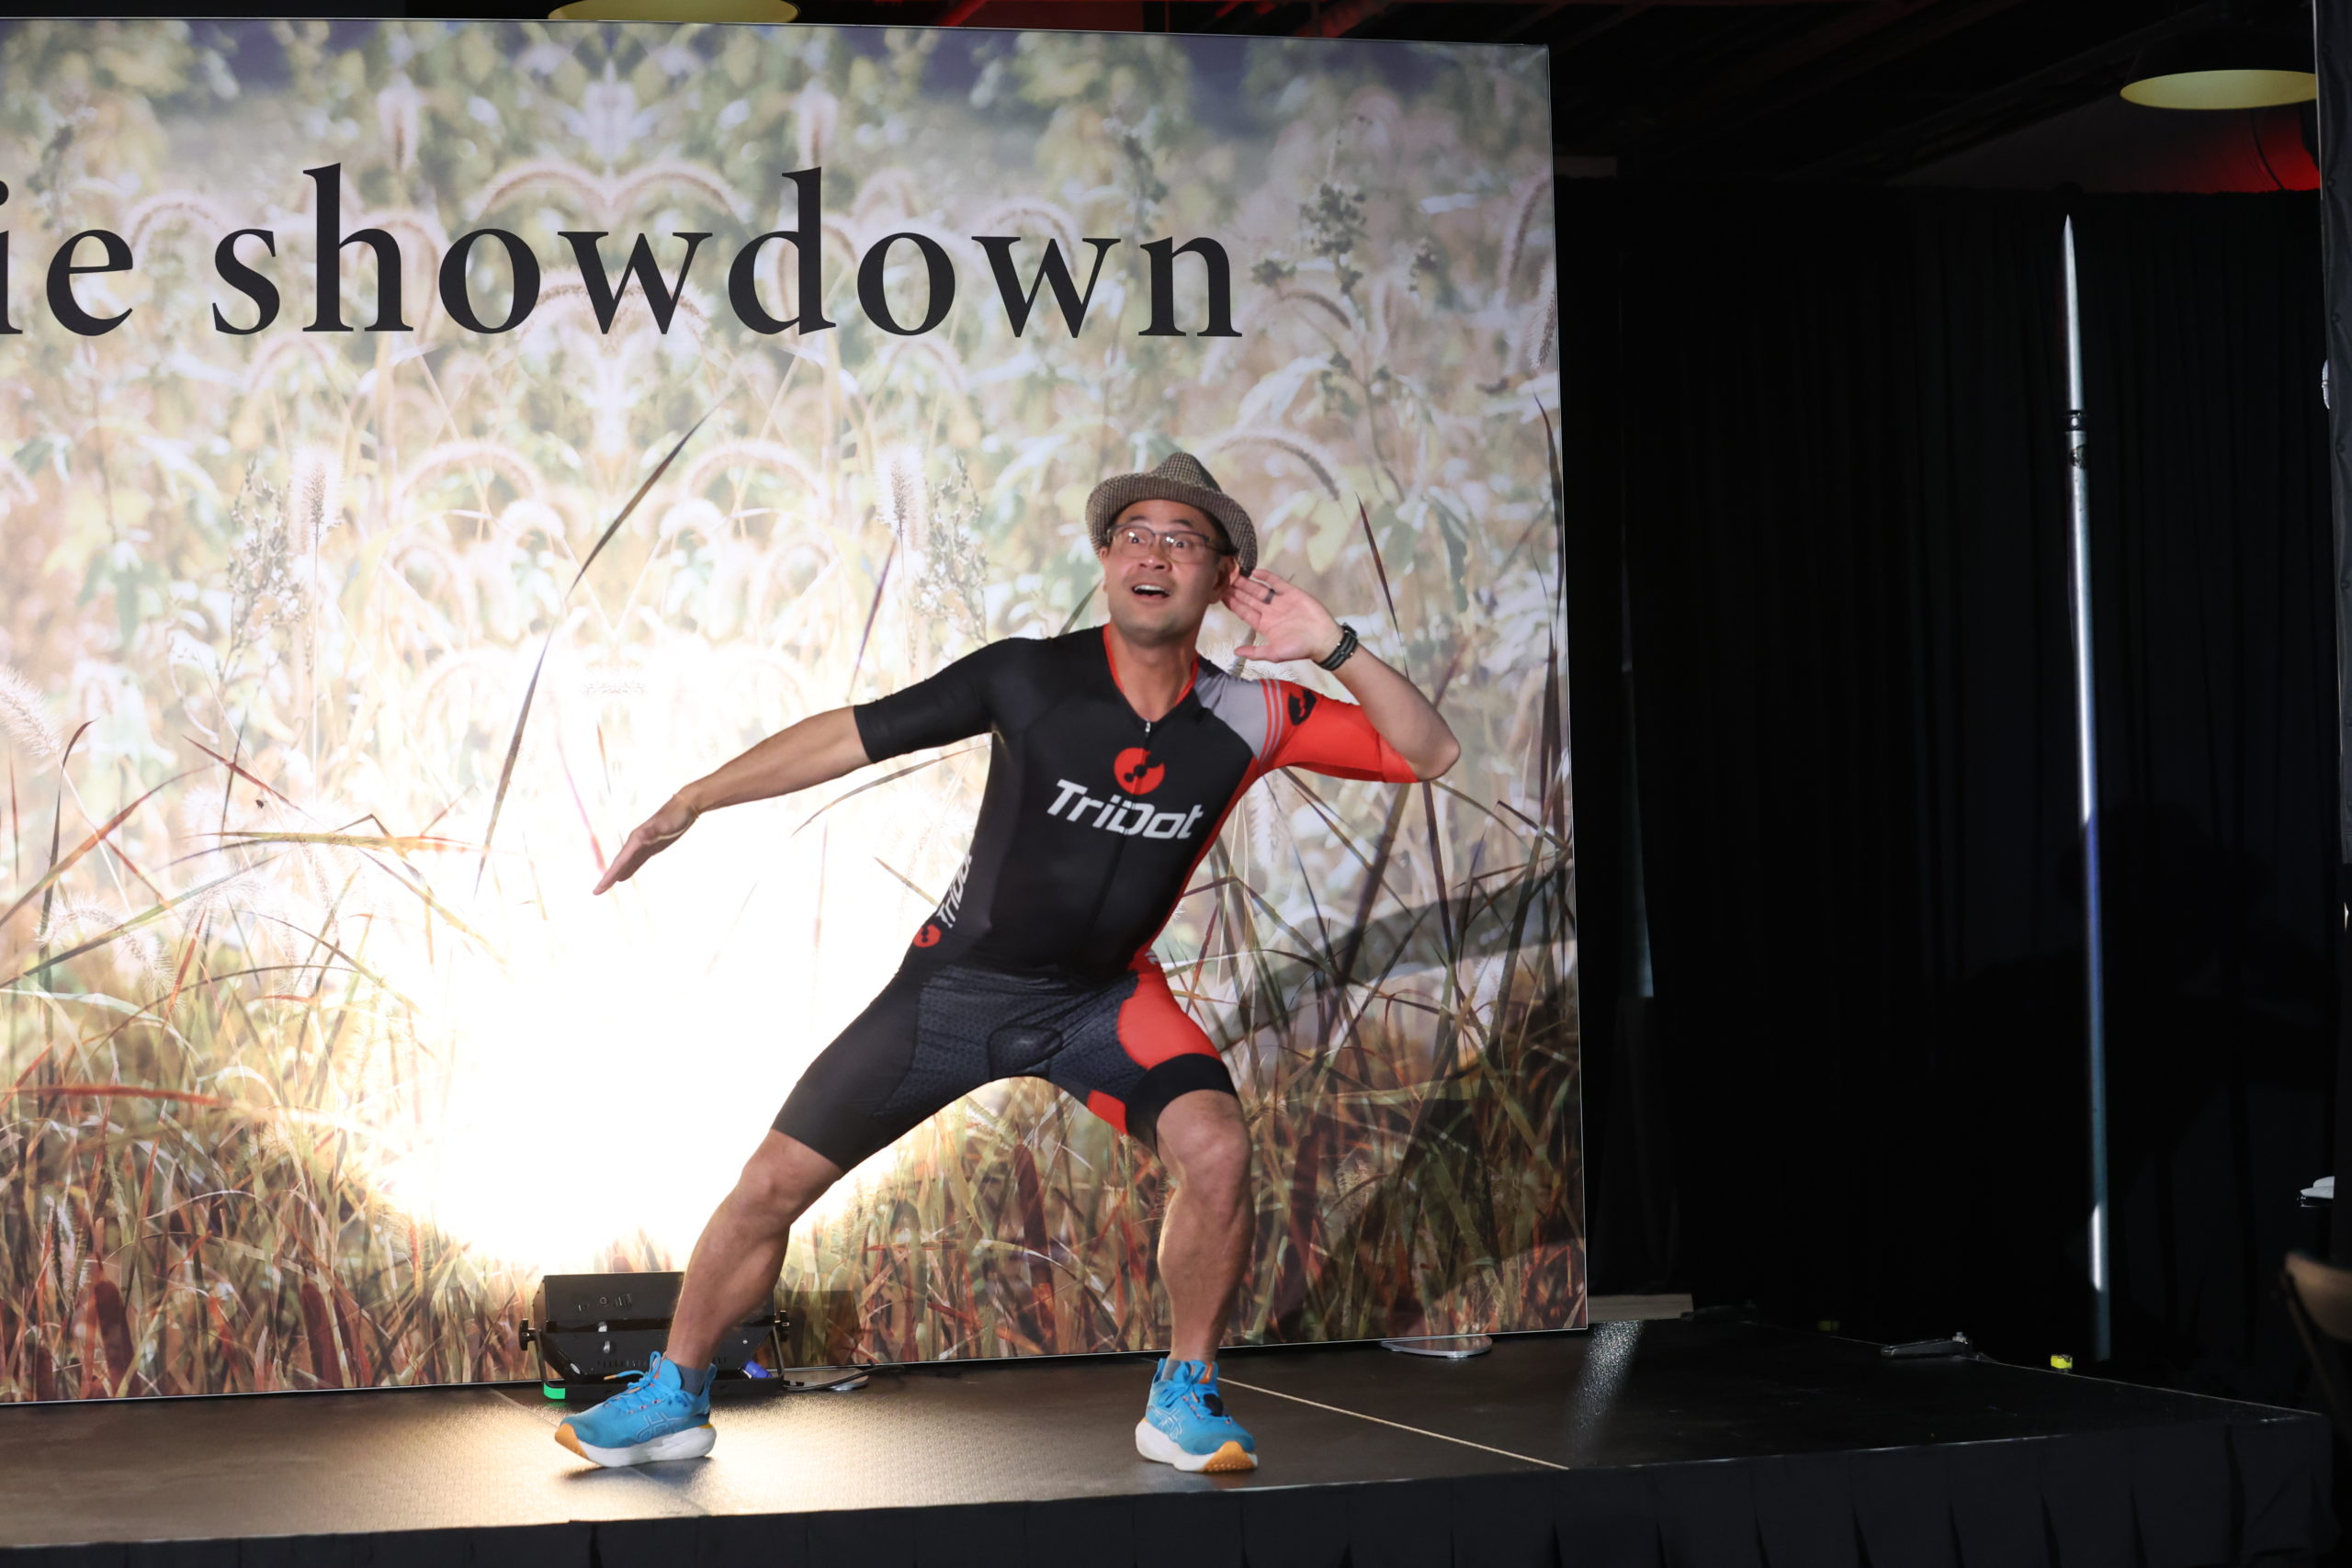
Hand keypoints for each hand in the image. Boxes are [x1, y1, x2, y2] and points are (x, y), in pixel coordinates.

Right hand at [592, 795, 697, 894]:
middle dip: (608, 878)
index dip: (609, 876)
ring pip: (626, 864)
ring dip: (616, 875)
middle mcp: (636, 843)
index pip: (619, 862)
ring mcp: (643, 845)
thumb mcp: (663, 825)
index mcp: (636, 840)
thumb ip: (651, 832)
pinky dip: (628, 870)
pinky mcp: (650, 847)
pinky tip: (624, 877)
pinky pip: (635, 862)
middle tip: (596, 892)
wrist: (685, 807)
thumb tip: (638, 838)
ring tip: (605, 886)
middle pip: (619, 864)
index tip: (598, 889)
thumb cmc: (674, 816)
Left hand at [1218, 568, 1341, 663]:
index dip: (1233, 604)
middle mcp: (1270, 612)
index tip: (1220, 595)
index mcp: (1264, 625)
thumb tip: (1235, 652)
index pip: (1244, 612)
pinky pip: (1276, 582)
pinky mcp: (1291, 593)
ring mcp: (1280, 601)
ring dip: (1247, 582)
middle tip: (1223, 579)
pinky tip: (1255, 571)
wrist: (1324, 639)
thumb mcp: (1274, 654)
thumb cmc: (1300, 648)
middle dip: (1236, 590)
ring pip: (1259, 589)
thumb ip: (1255, 652)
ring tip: (1234, 574)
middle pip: (1249, 598)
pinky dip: (1266, 576)